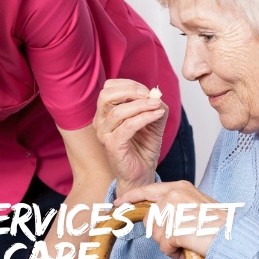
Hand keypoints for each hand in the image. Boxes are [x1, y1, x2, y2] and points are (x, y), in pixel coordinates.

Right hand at [94, 79, 167, 195]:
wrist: (142, 173)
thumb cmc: (143, 148)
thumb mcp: (152, 121)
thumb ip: (154, 106)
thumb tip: (157, 95)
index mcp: (106, 113)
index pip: (109, 88)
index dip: (128, 85)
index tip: (147, 90)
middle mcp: (100, 122)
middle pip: (106, 95)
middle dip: (130, 90)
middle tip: (149, 94)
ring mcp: (104, 134)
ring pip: (118, 111)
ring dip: (141, 105)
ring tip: (157, 105)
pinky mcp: (112, 146)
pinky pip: (127, 127)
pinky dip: (144, 118)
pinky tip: (157, 115)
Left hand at [115, 181, 221, 257]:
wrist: (234, 238)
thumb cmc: (218, 225)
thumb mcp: (196, 205)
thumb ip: (176, 204)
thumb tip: (157, 214)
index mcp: (180, 187)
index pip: (147, 190)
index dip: (131, 197)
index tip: (118, 203)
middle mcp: (173, 195)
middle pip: (150, 218)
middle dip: (161, 232)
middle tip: (181, 236)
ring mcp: (172, 211)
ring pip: (156, 235)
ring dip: (169, 244)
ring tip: (189, 241)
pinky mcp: (173, 229)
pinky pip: (164, 247)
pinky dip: (174, 253)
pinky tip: (188, 249)